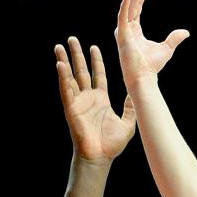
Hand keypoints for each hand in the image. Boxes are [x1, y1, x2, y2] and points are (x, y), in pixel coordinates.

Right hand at [55, 35, 135, 162]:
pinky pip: (66, 90)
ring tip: (59, 46)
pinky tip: (59, 64)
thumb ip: (130, 107)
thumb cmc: (112, 144)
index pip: (98, 75)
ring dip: (64, 61)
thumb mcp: (127, 122)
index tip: (93, 47)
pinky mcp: (71, 109)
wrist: (100, 157)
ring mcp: (78, 102)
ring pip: (70, 77)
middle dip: (77, 55)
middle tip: (72, 39)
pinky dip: (62, 77)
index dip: (96, 61)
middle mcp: (88, 98)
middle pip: (81, 71)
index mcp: (101, 99)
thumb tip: (136, 93)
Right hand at [114, 0, 188, 92]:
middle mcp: (128, 30)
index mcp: (135, 31)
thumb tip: (186, 32)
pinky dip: (124, 7)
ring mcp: (123, 32)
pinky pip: (122, 17)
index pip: (137, 9)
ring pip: (127, 9)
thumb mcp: (167, 48)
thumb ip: (174, 38)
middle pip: (132, 6)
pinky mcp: (122, 36)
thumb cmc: (152, 65)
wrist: (144, 77)